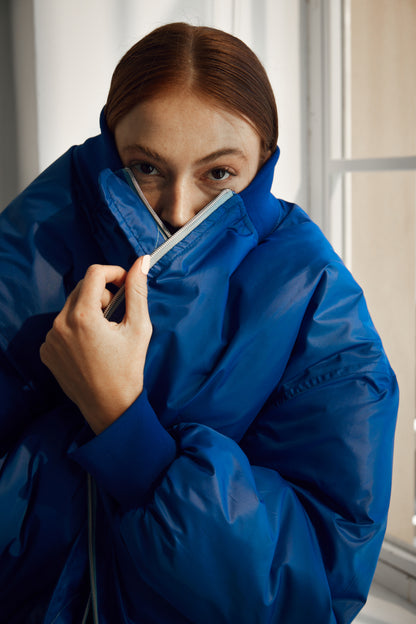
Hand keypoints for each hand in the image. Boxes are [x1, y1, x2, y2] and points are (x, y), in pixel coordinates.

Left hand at [40, 256, 151, 433]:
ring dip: (89, 310)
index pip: (95, 273)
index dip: (114, 272)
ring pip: (71, 306)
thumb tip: (141, 262)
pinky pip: (61, 326)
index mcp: (83, 316)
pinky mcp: (46, 350)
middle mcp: (60, 324)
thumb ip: (137, 292)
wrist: (110, 407)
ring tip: (105, 333)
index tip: (125, 284)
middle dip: (102, 293)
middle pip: (82, 288)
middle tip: (117, 314)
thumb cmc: (128, 370)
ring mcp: (50, 339)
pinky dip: (76, 328)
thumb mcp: (139, 328)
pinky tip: (90, 346)